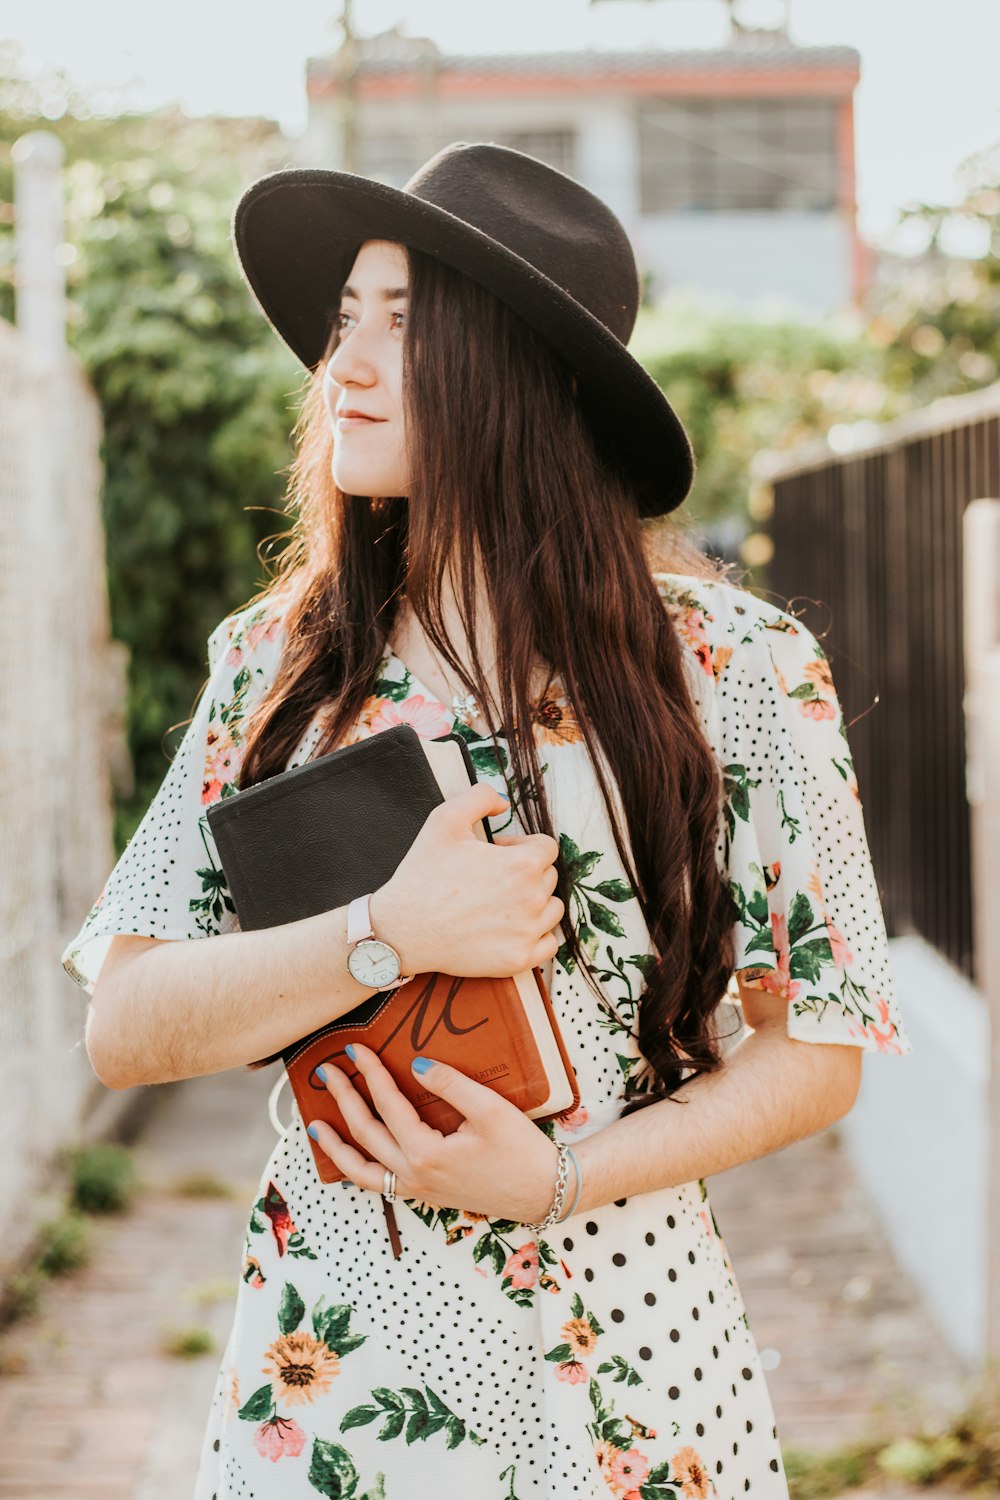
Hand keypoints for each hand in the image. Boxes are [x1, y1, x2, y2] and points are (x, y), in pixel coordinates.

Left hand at [306, 1042, 560, 1225]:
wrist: (543, 1191)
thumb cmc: (522, 1150)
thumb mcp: (490, 1110)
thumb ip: (450, 1084)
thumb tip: (415, 1065)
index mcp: (426, 1153)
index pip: (388, 1104)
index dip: (370, 1072)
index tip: (356, 1049)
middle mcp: (414, 1175)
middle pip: (365, 1133)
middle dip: (343, 1099)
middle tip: (326, 1072)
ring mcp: (417, 1190)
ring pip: (362, 1170)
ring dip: (336, 1147)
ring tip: (316, 1126)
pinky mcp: (426, 1195)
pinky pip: (380, 1185)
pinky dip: (358, 1170)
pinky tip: (351, 1157)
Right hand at [372, 782, 563, 977]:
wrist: (401, 929)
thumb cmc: (423, 875)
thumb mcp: (445, 819)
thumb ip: (480, 797)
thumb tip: (503, 803)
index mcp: (522, 864)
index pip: (547, 847)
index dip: (522, 846)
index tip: (497, 854)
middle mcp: (532, 899)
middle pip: (549, 877)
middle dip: (526, 873)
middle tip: (491, 878)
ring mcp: (527, 933)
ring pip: (552, 909)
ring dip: (535, 903)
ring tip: (502, 903)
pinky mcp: (518, 959)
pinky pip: (549, 945)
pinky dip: (537, 936)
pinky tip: (512, 928)